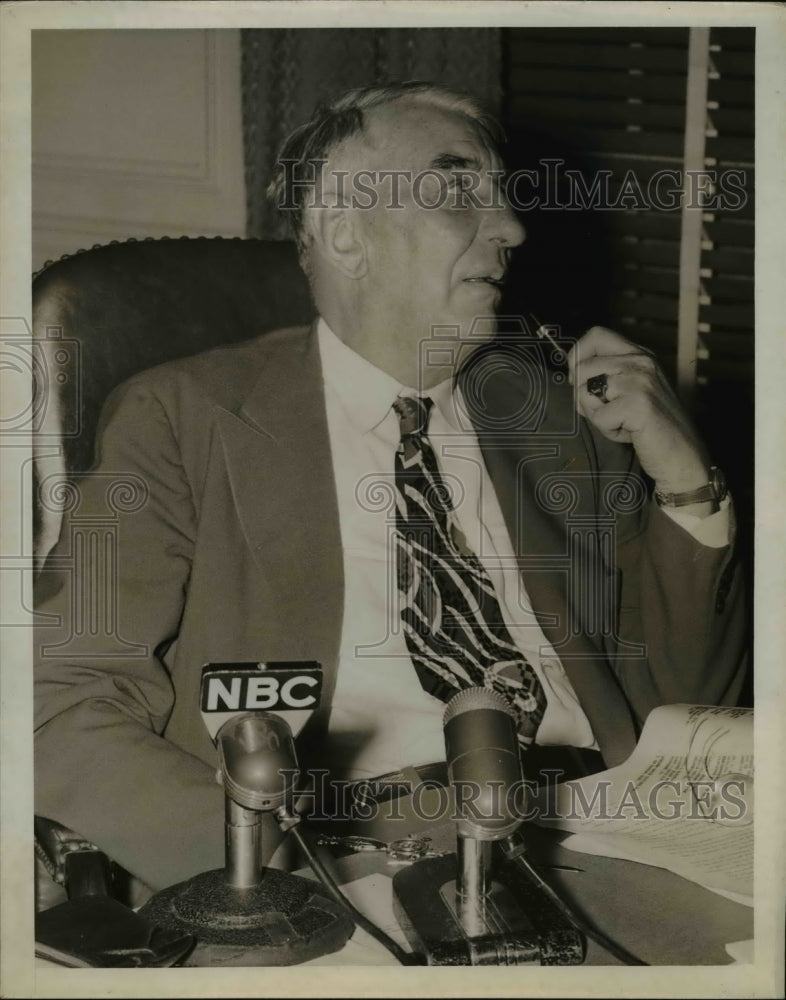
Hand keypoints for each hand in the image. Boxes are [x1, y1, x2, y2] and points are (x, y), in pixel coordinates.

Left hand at [566, 327, 713, 503]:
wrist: (683, 457)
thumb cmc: (651, 428)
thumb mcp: (629, 392)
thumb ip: (607, 376)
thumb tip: (571, 372)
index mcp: (639, 355)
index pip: (596, 335)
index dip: (577, 356)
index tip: (580, 380)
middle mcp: (641, 361)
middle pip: (581, 368)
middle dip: (583, 397)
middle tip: (609, 413)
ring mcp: (640, 380)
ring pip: (584, 392)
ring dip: (597, 416)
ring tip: (622, 422)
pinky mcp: (638, 403)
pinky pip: (598, 417)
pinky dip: (609, 431)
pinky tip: (630, 432)